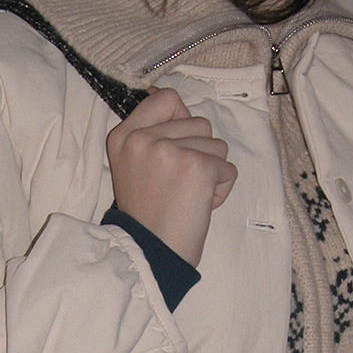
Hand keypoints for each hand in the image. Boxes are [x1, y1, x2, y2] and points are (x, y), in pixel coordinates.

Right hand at [107, 88, 235, 267]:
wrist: (150, 254)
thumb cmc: (148, 216)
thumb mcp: (135, 166)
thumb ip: (153, 135)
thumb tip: (175, 103)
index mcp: (123, 135)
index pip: (166, 98)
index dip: (182, 119)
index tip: (179, 146)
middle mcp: (142, 138)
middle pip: (199, 123)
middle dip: (200, 154)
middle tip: (178, 186)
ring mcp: (169, 150)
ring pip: (217, 145)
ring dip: (212, 172)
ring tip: (188, 196)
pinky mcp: (196, 167)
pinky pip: (228, 169)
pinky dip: (222, 189)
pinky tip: (199, 205)